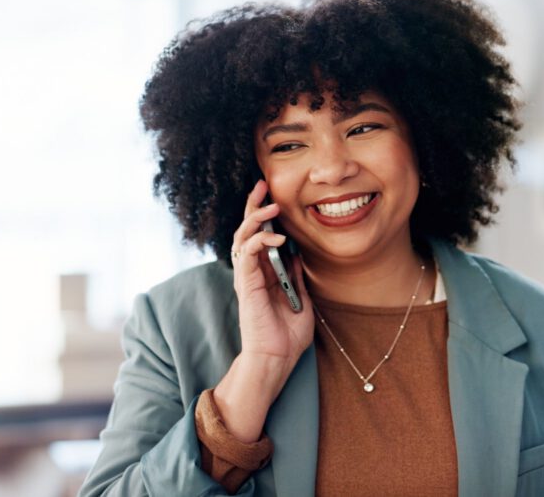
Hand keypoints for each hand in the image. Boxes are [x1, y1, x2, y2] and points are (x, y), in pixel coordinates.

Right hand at [230, 179, 314, 367]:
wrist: (277, 358)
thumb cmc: (287, 335)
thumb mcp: (301, 299)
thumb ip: (296, 276)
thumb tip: (297, 253)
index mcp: (264, 273)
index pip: (260, 236)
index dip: (264, 215)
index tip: (272, 196)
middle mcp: (252, 271)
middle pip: (247, 230)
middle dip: (253, 206)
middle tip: (261, 185)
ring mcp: (247, 277)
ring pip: (243, 237)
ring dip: (256, 219)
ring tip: (271, 207)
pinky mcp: (245, 284)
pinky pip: (247, 254)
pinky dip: (261, 242)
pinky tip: (278, 239)